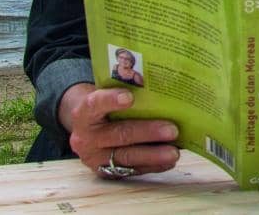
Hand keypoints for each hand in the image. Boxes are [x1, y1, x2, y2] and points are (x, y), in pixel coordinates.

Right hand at [62, 83, 179, 177]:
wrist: (86, 129)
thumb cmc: (104, 107)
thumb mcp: (106, 95)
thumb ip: (125, 90)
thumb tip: (154, 87)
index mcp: (84, 113)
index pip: (95, 104)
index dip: (111, 100)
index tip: (130, 97)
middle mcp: (86, 137)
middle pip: (119, 134)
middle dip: (148, 132)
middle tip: (172, 130)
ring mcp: (94, 158)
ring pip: (126, 157)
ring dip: (153, 155)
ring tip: (174, 152)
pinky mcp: (104, 172)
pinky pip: (131, 170)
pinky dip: (152, 166)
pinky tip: (168, 161)